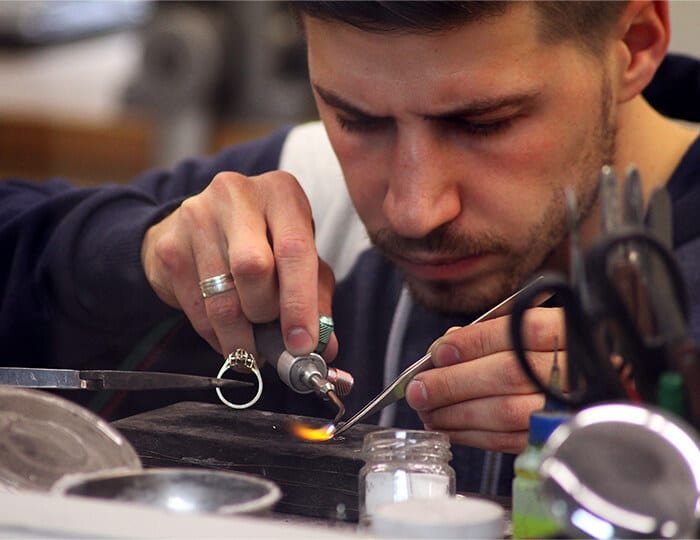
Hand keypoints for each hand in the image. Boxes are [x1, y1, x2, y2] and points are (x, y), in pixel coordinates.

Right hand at [141, 170, 337, 362]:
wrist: (200, 225)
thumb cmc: (263, 241)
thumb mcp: (299, 257)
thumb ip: (316, 296)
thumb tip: (324, 345)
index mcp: (280, 192)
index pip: (294, 250)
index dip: (300, 304)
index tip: (302, 344)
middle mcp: (236, 195)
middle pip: (253, 268)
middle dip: (266, 313)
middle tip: (273, 332)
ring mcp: (196, 217)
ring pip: (221, 298)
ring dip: (241, 337)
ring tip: (252, 349)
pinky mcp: (170, 247)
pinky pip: (196, 309)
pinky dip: (216, 336)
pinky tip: (228, 337)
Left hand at [405, 307, 565, 453]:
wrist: (592, 389)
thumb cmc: (552, 353)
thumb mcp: (530, 329)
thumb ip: (491, 333)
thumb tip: (445, 350)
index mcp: (566, 330)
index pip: (516, 332)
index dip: (471, 344)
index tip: (437, 353)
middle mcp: (573, 368)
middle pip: (508, 374)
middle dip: (453, 383)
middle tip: (419, 390)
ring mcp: (568, 406)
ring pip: (507, 411)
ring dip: (457, 414)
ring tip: (427, 411)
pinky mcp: (556, 437)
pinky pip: (512, 440)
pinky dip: (473, 436)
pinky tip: (450, 428)